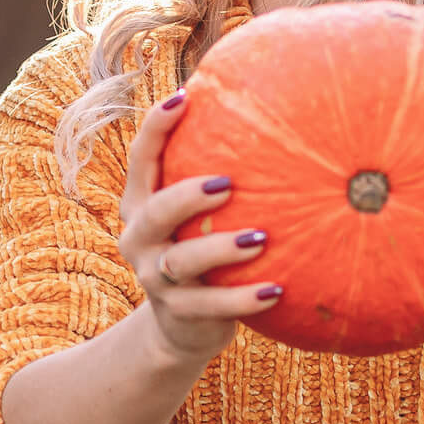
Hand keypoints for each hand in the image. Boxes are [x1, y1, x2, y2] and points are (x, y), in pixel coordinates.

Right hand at [117, 88, 281, 364]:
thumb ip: (219, 177)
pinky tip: (277, 291)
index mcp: (140, 205)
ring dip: (220, 249)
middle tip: (228, 184)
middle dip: (187, 196)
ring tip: (260, 239)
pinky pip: (211, 306)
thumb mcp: (200, 216)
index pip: (140, 160)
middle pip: (152, 212)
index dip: (155, 128)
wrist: (182, 327)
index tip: (183, 97)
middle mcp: (139, 238)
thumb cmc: (202, 250)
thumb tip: (283, 118)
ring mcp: (155, 277)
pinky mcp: (179, 313)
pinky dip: (243, 299)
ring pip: (180, 261)